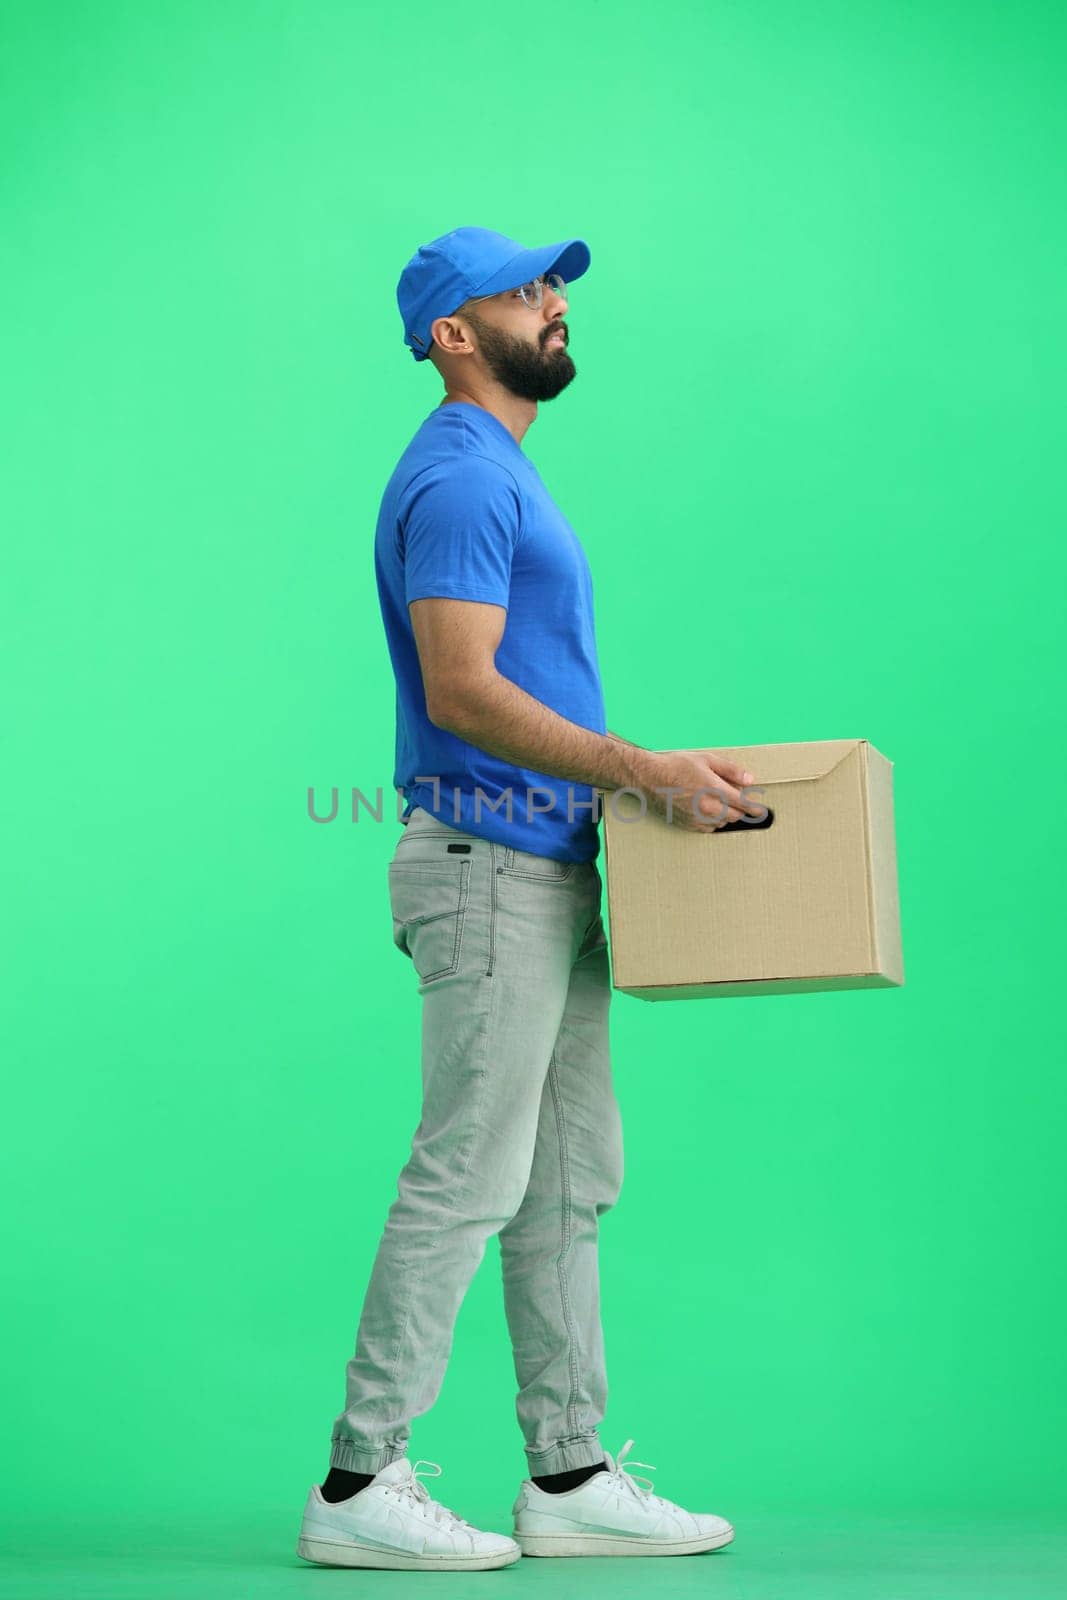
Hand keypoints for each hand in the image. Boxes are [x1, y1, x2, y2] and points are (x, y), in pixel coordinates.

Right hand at [636, 749, 761, 832]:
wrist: (650, 778)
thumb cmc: (677, 766)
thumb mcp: (706, 760)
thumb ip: (731, 770)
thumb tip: (750, 780)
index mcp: (714, 790)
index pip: (743, 804)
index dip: (755, 808)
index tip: (762, 811)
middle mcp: (708, 807)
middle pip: (735, 816)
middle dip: (740, 809)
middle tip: (737, 800)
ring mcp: (698, 818)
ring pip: (723, 823)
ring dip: (726, 815)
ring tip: (718, 802)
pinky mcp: (688, 825)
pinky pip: (709, 829)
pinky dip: (713, 821)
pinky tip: (707, 810)